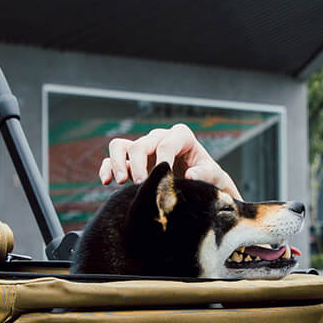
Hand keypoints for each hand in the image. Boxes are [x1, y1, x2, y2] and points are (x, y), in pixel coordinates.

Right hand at [97, 124, 240, 196]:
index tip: (165, 180)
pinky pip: (112, 159)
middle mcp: (159, 138)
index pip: (167, 144)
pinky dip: (107, 168)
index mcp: (181, 136)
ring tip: (122, 181)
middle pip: (141, 144)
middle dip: (139, 165)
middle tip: (142, 186)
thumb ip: (206, 174)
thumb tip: (190, 175)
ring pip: (120, 146)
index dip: (163, 160)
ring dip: (117, 162)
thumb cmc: (209, 179)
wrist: (201, 186)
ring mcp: (144, 149)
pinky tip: (106, 182)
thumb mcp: (215, 177)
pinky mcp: (132, 162)